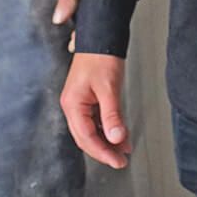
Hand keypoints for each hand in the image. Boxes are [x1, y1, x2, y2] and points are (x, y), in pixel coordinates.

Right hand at [60, 52, 130, 168]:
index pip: (86, 137)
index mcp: (72, 104)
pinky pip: (95, 120)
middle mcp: (72, 105)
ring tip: (123, 150)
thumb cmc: (100, 56)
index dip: (102, 152)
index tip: (117, 161)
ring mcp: (79, 103)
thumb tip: (116, 138)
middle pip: (86, 137)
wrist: (100, 35)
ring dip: (107, 141)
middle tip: (121, 161)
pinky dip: (108, 129)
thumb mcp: (109, 88)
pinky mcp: (86, 99)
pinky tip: (120, 135)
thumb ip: (112, 115)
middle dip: (103, 151)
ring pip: (91, 131)